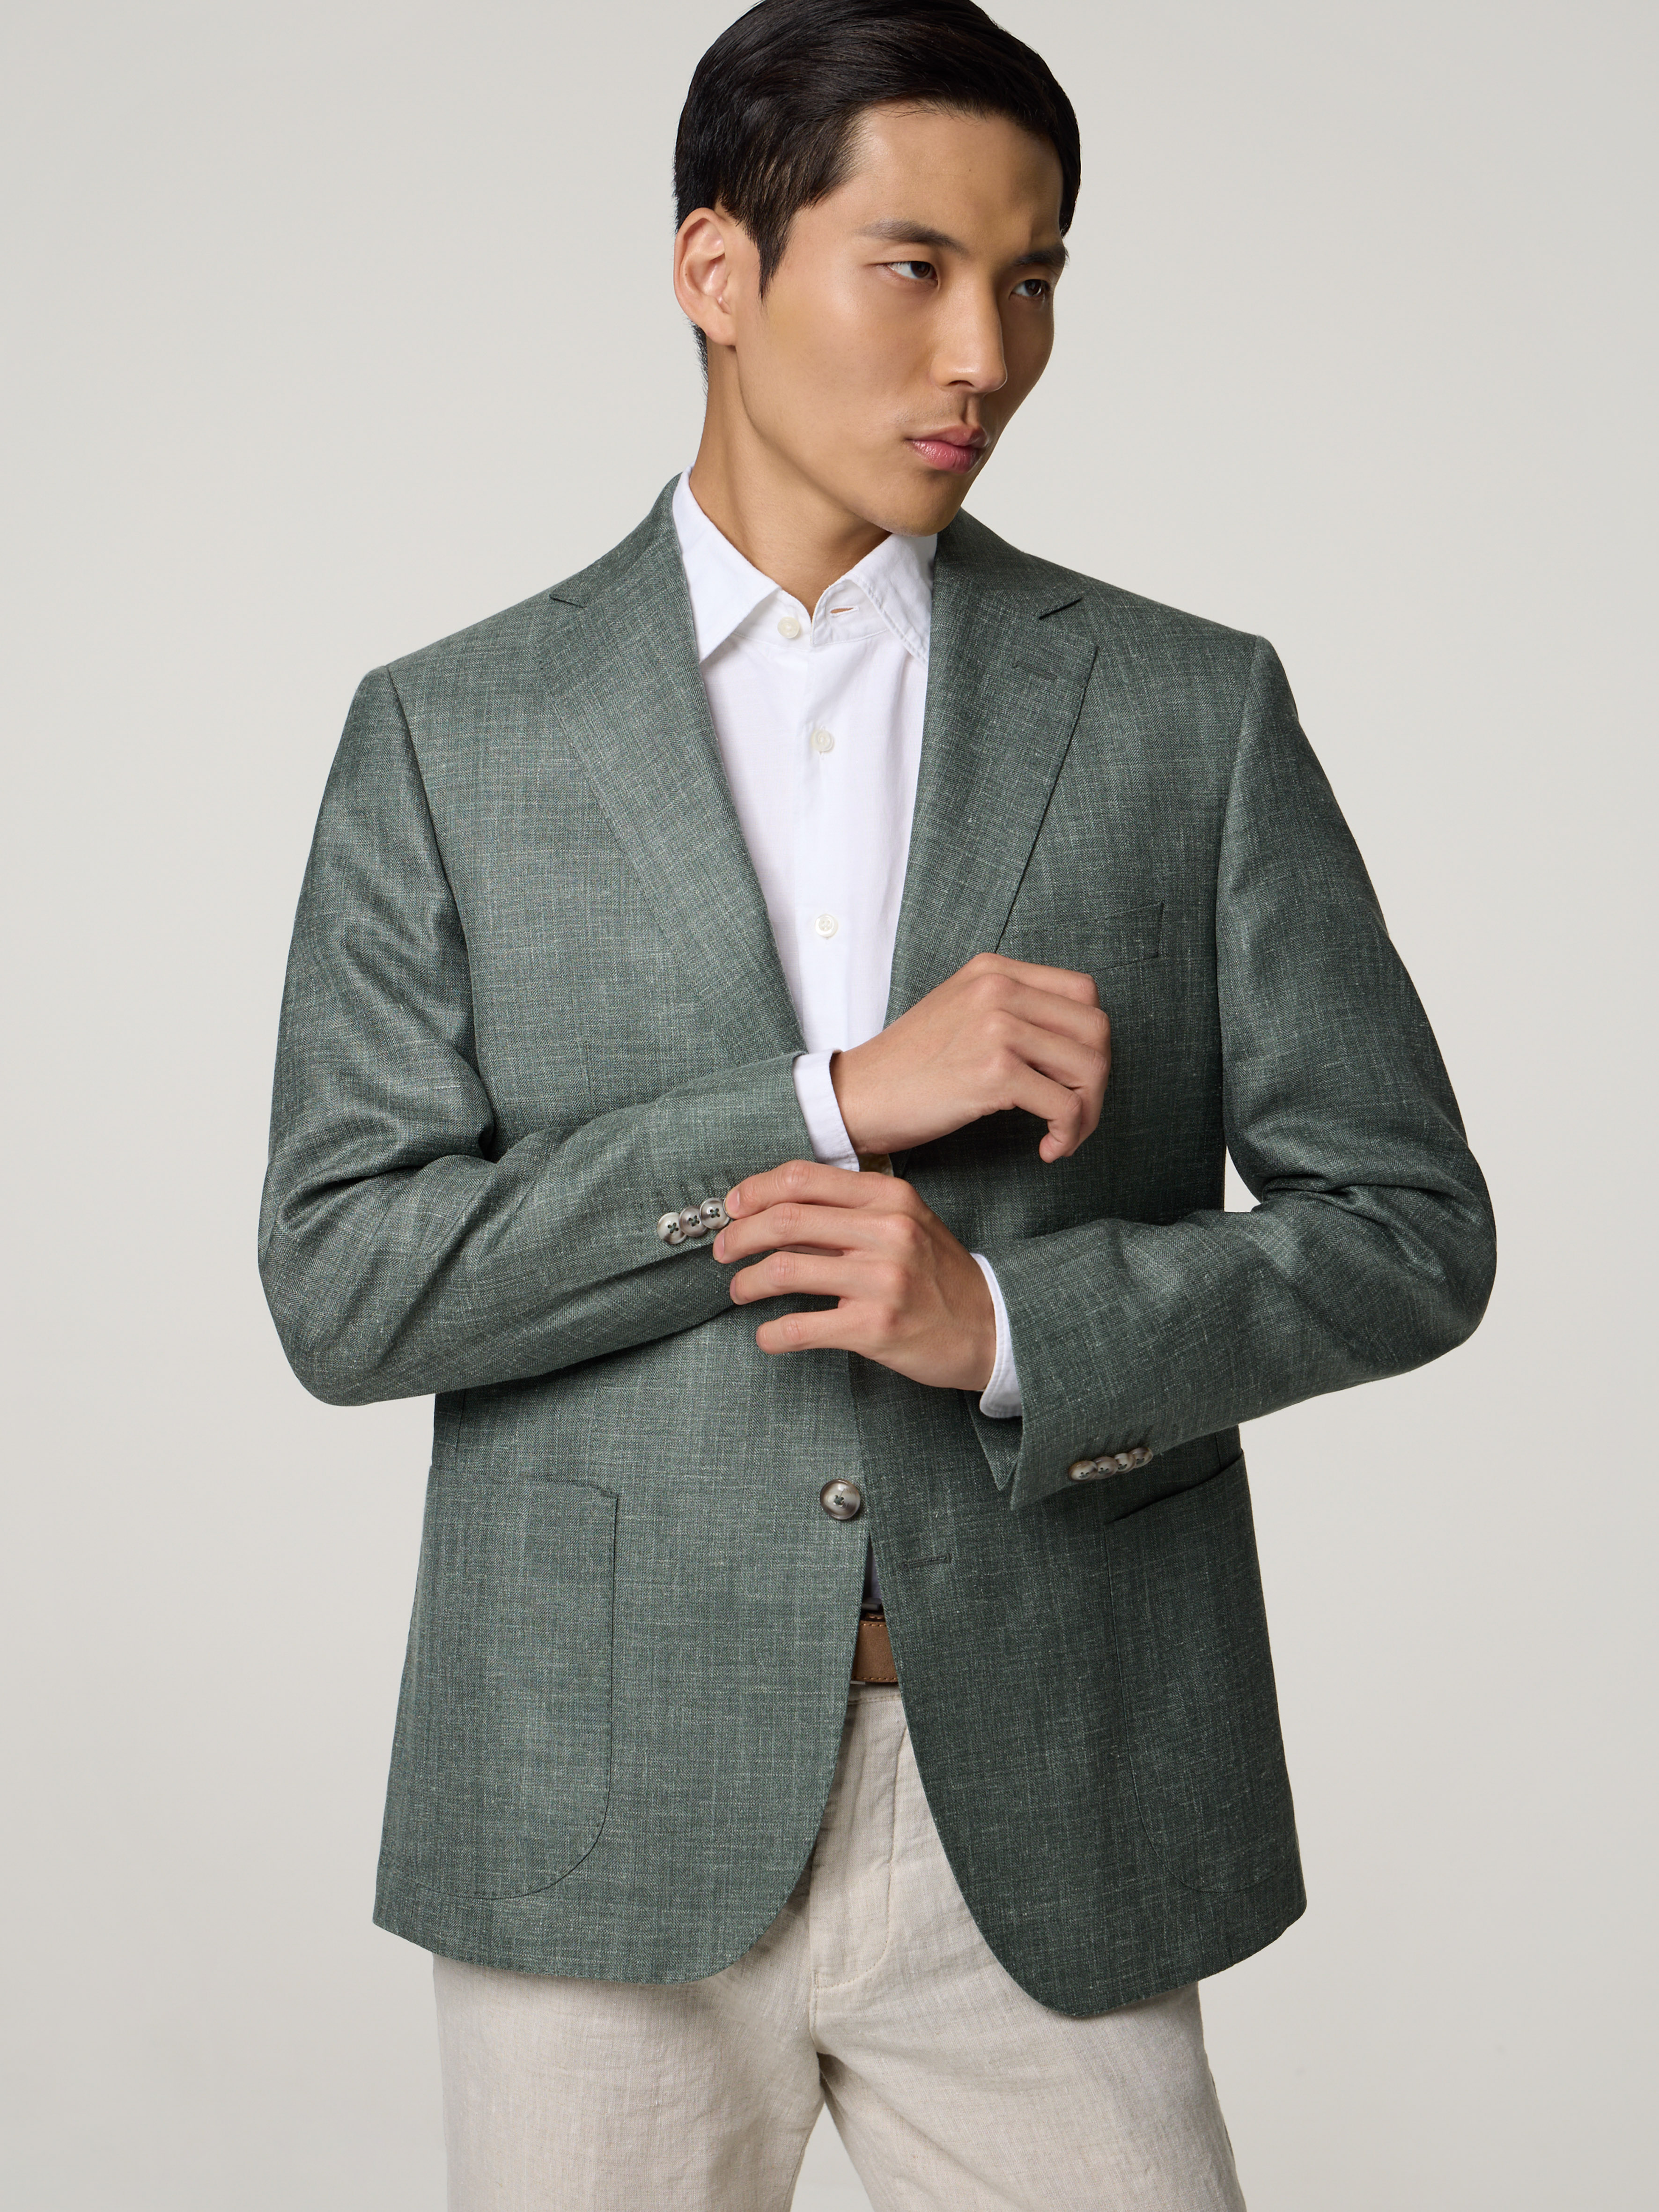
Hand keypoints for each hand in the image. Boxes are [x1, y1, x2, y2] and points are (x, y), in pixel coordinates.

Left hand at [712, 1161, 995, 1391]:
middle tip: (721, 1252)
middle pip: (784, 1220)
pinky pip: (801, 1326)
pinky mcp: (876, 1327)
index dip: (754, 1190)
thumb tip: (774, 1212)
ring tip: (738, 1291)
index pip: (802, 1178)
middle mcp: (887, 1231)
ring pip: (785, 1270)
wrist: (992, 1326)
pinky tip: (766, 1335)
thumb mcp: (904, 1224)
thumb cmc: (938, 1275)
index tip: (731, 1207)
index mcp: (890, 1197)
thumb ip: (848, 1213)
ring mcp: (883, 1280)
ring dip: (746, 1283)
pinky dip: (771, 1333)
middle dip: (738, 1236)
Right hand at [830, 952, 1109, 1162]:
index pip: (1083, 991)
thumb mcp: (959, 1011)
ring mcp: (997, 1027)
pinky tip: (1047, 1149)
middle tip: (1077, 1113)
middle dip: (1097, 1080)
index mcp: (994, 970)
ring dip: (1088, 1112)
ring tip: (1063, 1135)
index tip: (1074, 1077)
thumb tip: (1072, 1043)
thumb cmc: (908, 1067)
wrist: (856, 1096)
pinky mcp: (994, 1072)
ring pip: (1090, 1067)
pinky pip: (1065, 1106)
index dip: (1090, 1040)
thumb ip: (1011, 1009)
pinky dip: (1068, 1134)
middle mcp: (999, 989)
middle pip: (1096, 1028)